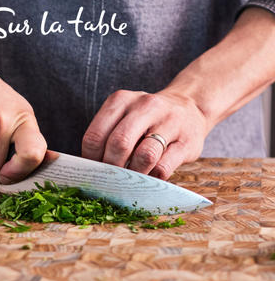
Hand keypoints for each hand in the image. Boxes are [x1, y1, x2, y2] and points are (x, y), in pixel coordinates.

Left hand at [82, 90, 207, 179]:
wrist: (190, 108)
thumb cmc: (147, 119)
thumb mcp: (124, 116)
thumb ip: (107, 136)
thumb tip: (90, 168)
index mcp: (121, 100)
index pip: (96, 135)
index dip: (91, 159)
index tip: (92, 171)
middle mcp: (145, 106)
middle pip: (119, 144)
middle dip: (111, 168)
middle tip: (110, 179)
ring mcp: (169, 122)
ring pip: (144, 156)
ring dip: (133, 175)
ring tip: (129, 180)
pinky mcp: (187, 142)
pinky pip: (164, 167)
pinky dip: (152, 178)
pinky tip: (148, 177)